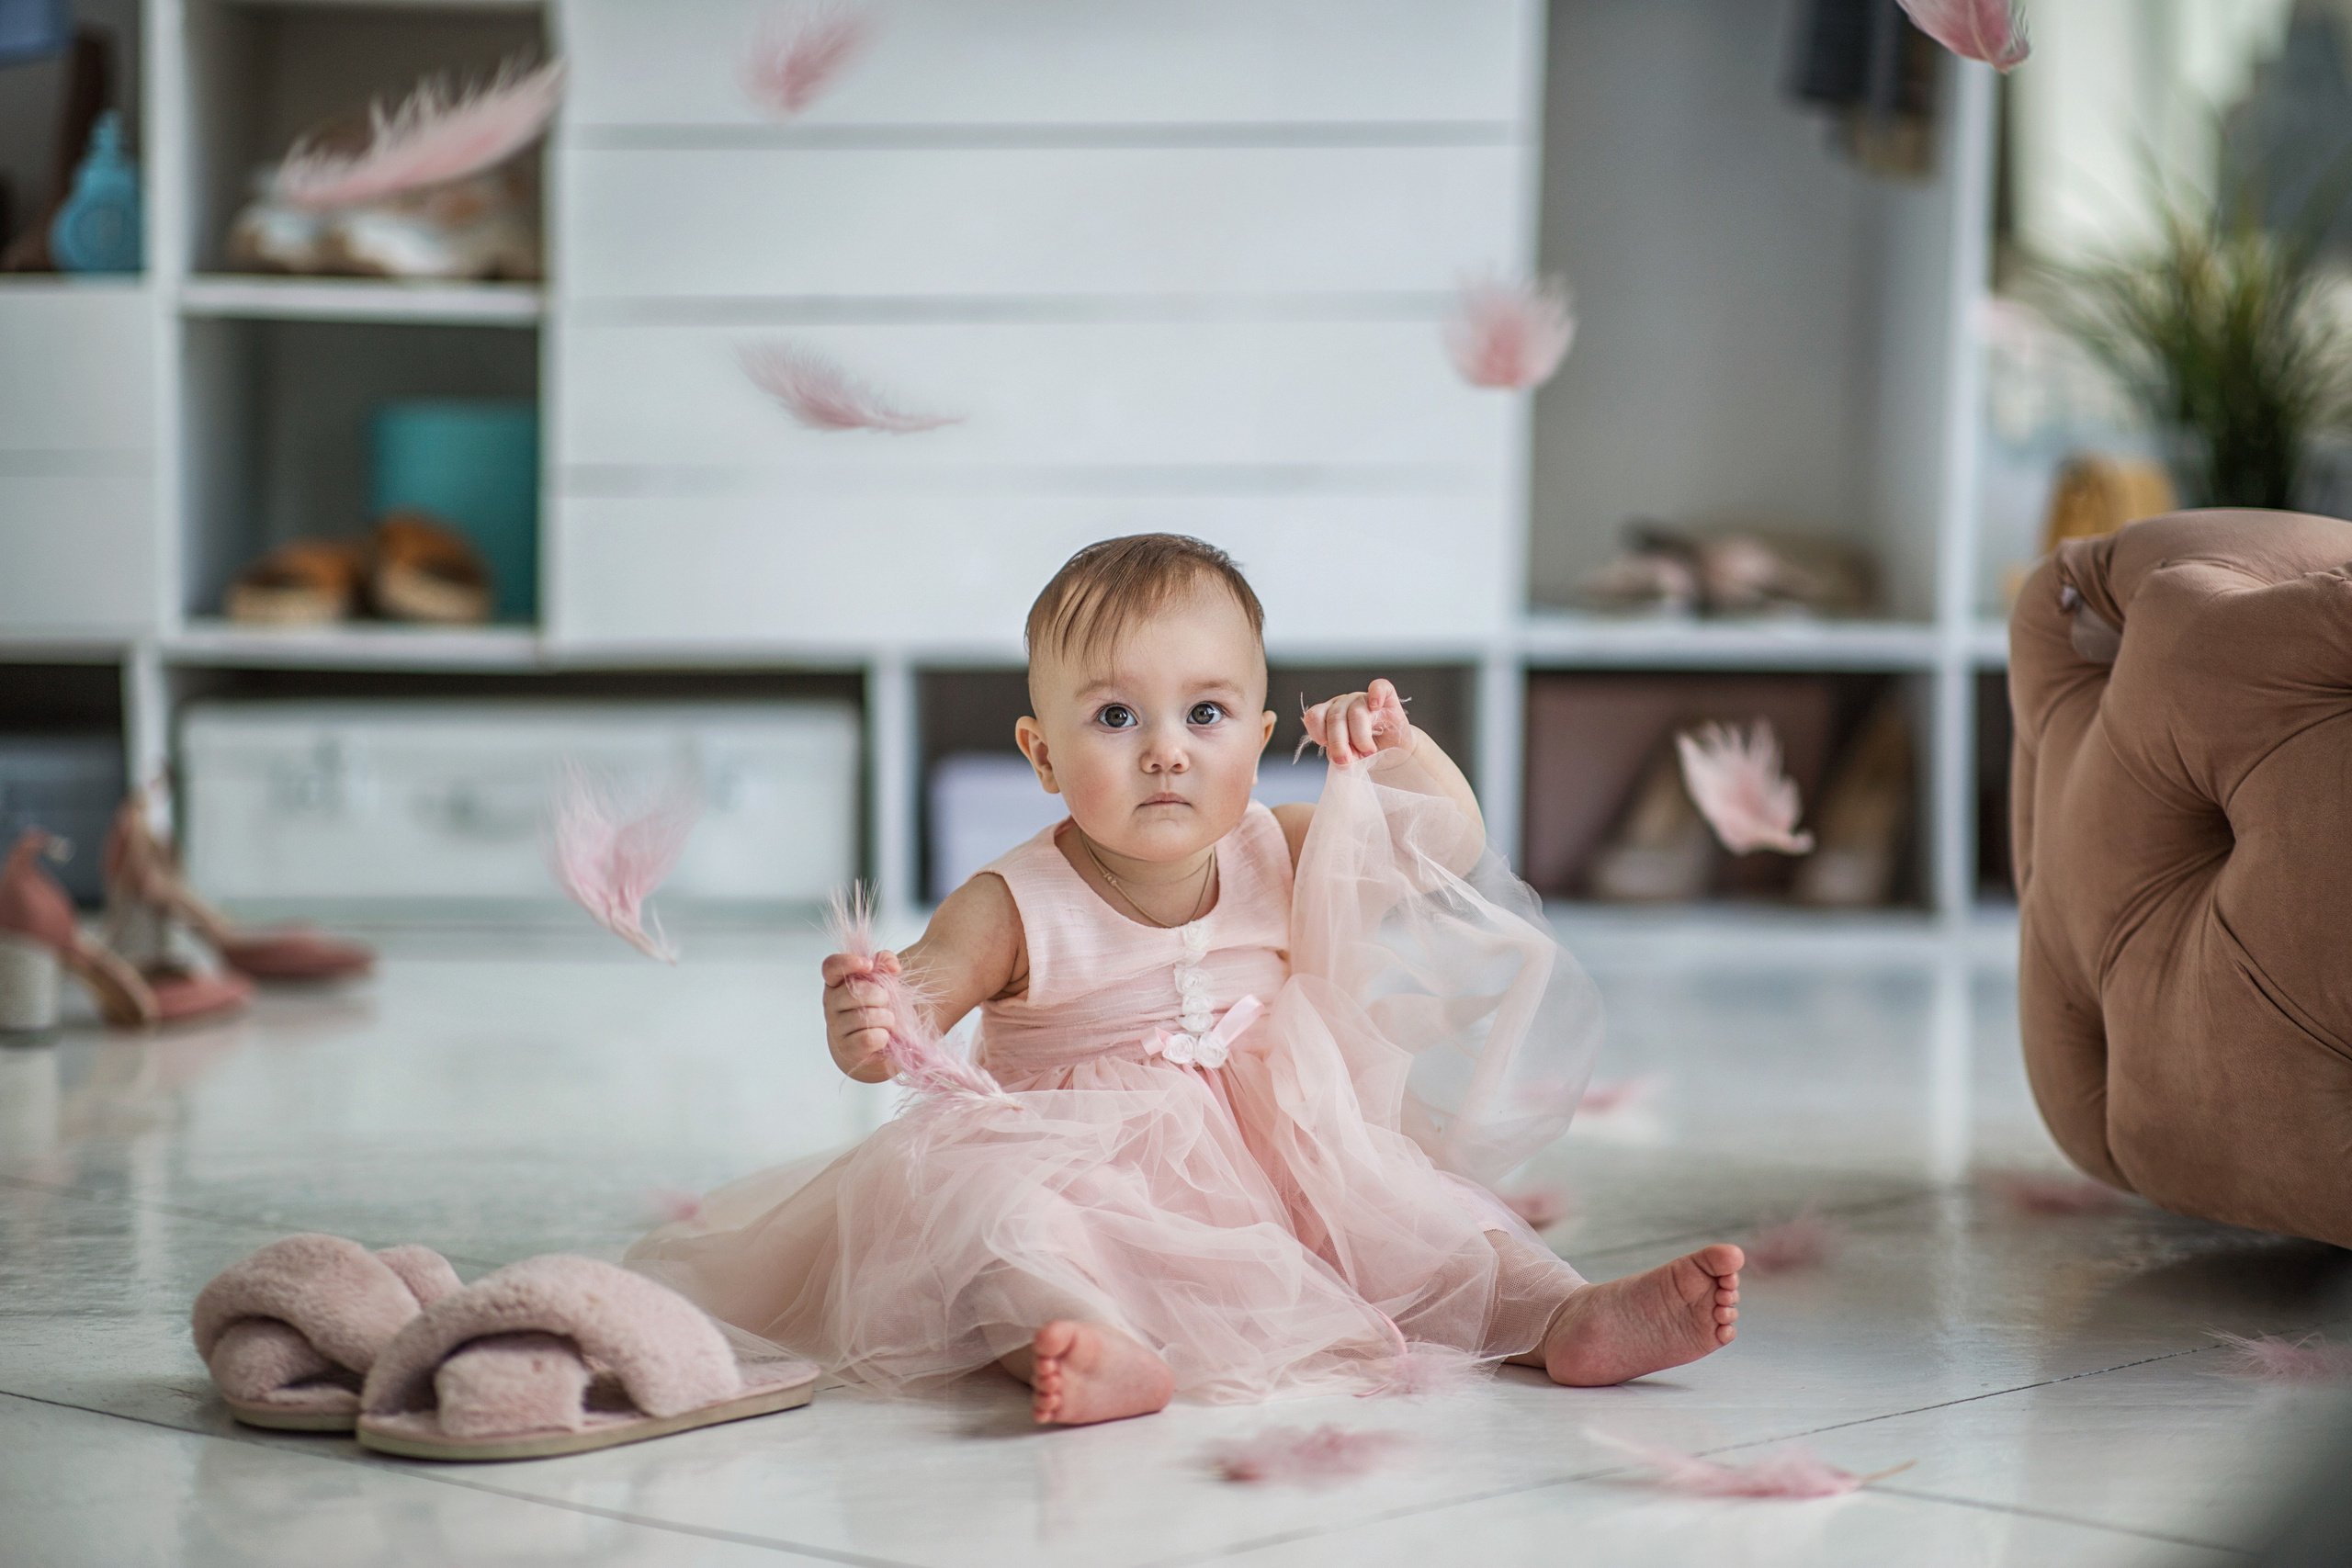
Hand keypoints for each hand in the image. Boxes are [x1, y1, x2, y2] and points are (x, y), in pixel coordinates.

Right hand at [822, 949, 900, 1081]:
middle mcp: (831, 1003)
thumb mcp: (884, 980)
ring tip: (887, 1021)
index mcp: (837, 982)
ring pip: (865, 1016)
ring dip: (886, 1018)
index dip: (848, 962)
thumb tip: (892, 965)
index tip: (869, 965)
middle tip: (885, 1002)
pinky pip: (868, 1038)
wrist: (879, 1041)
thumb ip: (886, 962)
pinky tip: (883, 1036)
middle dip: (881, 995)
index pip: (831, 966)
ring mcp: (836, 1027)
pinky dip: (883, 1036)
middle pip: (855, 991)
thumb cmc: (879, 1006)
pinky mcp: (846, 1048)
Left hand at [1303, 678, 1411, 764]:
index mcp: (1329, 715)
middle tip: (1346, 762)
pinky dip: (1376, 695)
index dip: (1319, 735)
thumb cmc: (1366, 752)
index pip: (1314, 717)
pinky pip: (1379, 687)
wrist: (1393, 753)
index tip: (1332, 751)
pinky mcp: (1387, 697)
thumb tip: (1341, 759)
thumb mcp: (1349, 758)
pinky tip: (1375, 707)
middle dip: (1338, 743)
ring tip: (1368, 753)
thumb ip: (1341, 756)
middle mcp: (1344, 704)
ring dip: (1360, 736)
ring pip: (1356, 711)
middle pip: (1335, 717)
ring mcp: (1364, 698)